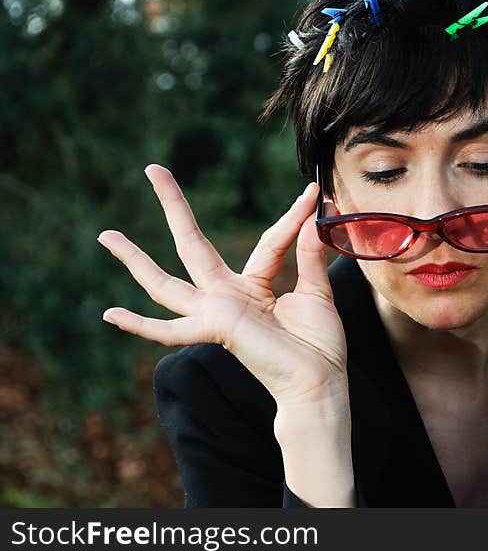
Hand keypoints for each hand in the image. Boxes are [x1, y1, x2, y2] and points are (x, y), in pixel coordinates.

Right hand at [98, 165, 346, 407]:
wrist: (319, 382)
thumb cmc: (319, 344)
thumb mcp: (317, 291)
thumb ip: (309, 254)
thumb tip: (314, 214)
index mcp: (253, 286)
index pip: (269, 241)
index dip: (292, 217)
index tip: (312, 193)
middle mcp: (227, 295)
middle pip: (191, 243)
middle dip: (173, 206)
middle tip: (153, 168)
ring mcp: (216, 312)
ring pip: (165, 282)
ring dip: (134, 259)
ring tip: (105, 235)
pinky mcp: (214, 329)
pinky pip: (170, 330)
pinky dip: (139, 325)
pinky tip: (109, 314)